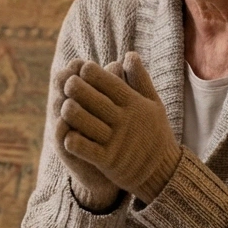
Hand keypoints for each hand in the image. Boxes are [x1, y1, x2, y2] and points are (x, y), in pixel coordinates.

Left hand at [59, 52, 180, 202]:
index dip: (92, 72)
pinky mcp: (108, 161)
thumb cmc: (155, 134)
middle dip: (76, 87)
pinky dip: (72, 140)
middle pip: (93, 99)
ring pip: (84, 121)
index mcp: (135, 105)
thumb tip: (130, 55)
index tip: (81, 66)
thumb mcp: (154, 104)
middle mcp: (124, 121)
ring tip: (63, 105)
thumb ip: (141, 80)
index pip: (110, 83)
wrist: (163, 172)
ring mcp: (115, 141)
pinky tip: (66, 133)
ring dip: (70, 111)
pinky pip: (84, 148)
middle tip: (66, 81)